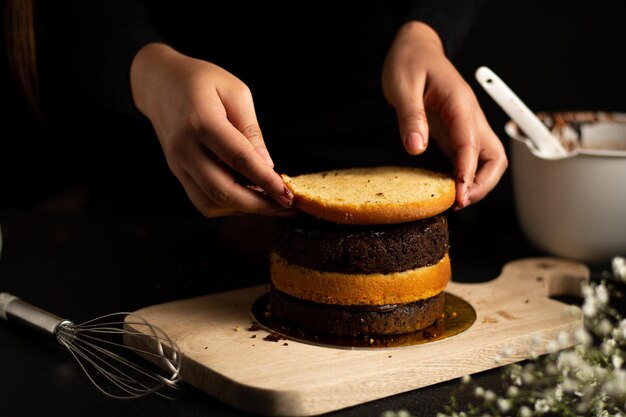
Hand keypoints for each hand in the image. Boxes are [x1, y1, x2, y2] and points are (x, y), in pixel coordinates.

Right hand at [130, 43, 292, 216]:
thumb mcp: (235, 92)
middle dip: (258, 205)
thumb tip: (267, 165)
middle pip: (222, 191)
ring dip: (243, 210)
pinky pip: (202, 200)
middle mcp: (185, 148)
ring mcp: (177, 163)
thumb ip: (251, 130)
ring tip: (271, 203)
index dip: (266, 181)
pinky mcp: (177, 172)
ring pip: (210, 203)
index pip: (239, 159)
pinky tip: (248, 197)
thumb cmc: (202, 81)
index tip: (288, 195)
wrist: (159, 82)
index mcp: (201, 121)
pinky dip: (228, 206)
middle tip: (286, 206)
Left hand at [382, 22, 507, 208]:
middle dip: (483, 183)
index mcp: (460, 103)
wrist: (415, 47)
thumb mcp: (403, 86)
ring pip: (486, 160)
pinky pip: (469, 158)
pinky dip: (464, 176)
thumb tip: (416, 147)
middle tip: (459, 201)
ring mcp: (465, 126)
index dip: (468, 172)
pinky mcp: (455, 132)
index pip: (472, 144)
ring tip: (455, 200)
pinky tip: (449, 187)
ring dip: (476, 182)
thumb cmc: (410, 62)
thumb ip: (411, 116)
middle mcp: (469, 117)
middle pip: (494, 157)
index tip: (458, 194)